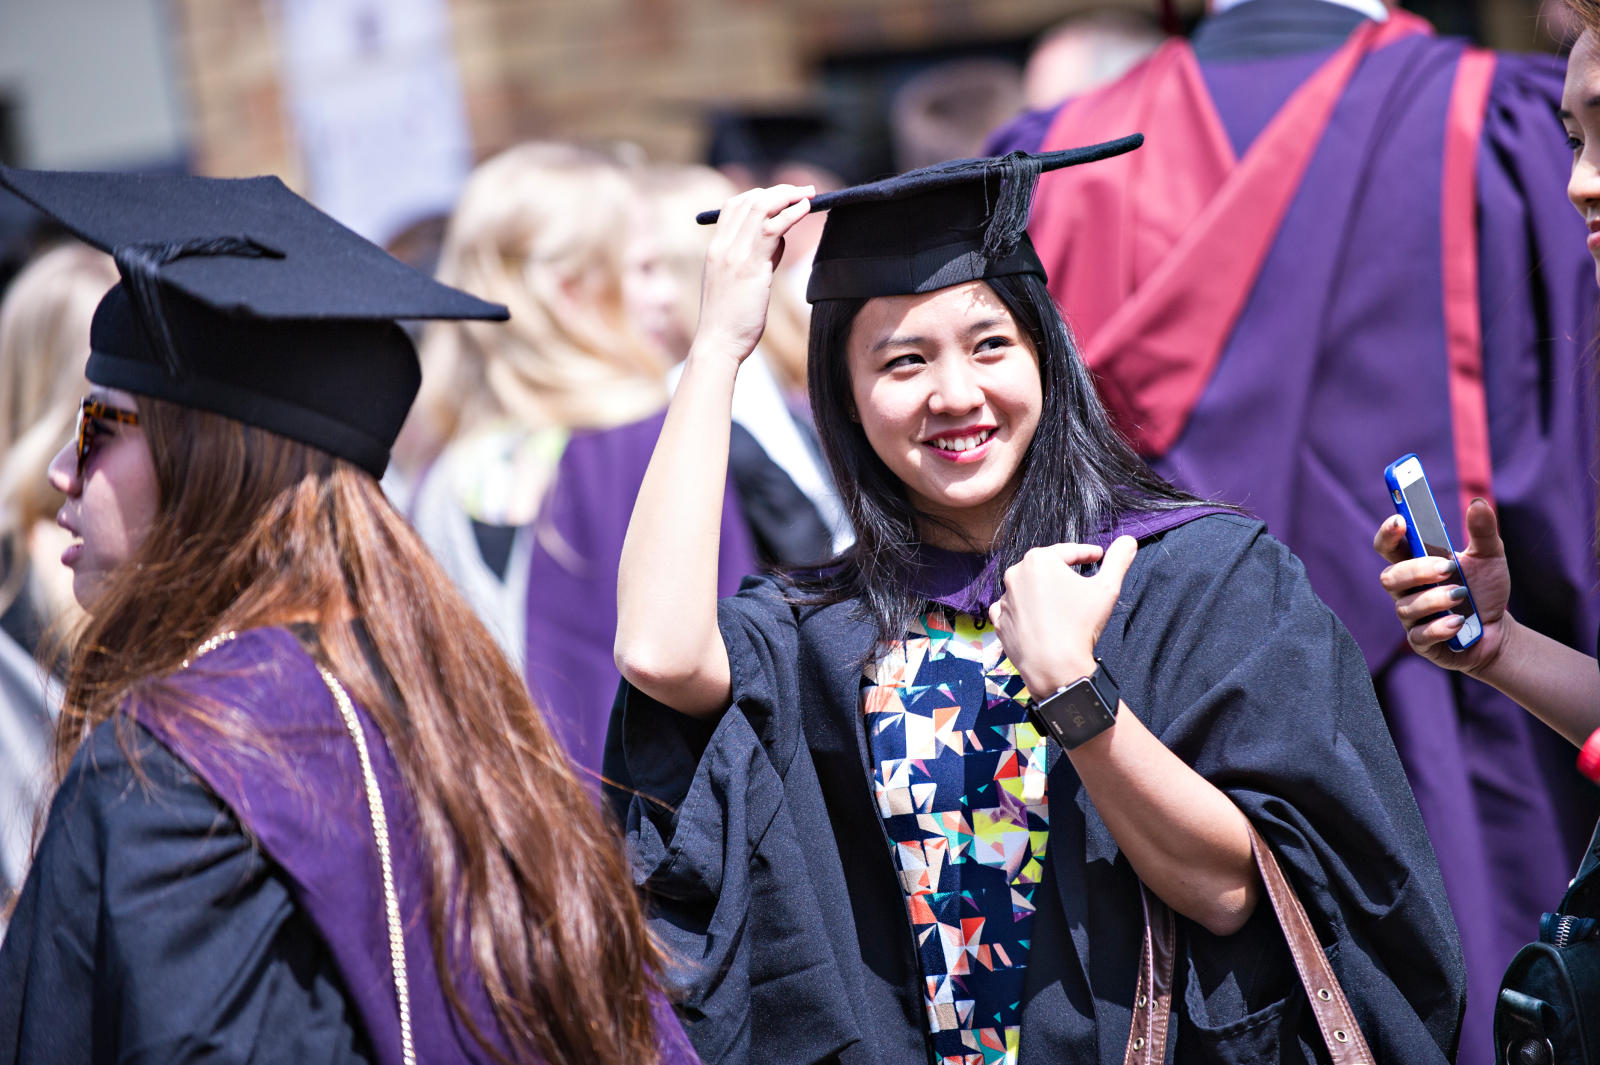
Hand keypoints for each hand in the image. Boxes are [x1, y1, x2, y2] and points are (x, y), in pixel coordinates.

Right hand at [692, 185, 813, 366]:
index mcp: (715, 249)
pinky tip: (805, 209)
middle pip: (748, 200)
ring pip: (760, 208)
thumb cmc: (730, 320)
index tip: (783, 198)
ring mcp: (734, 255)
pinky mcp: (750, 267)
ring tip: (809, 196)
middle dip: (779, 191)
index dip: (760, 195)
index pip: (733, 206)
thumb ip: (755, 258)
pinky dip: (790, 214)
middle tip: (804, 192)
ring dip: (788, 196)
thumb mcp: (738, 283)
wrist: (718, 344)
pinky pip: (772, 229)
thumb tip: (778, 241)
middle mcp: (722, 247)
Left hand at [988, 536, 1137, 696]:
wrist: (1055, 667)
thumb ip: (1118, 560)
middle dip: (1063, 572)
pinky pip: (1013, 609)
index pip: (1068, 551)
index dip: (1086, 553)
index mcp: (1039, 560)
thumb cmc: (1080, 625)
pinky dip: (1025, 610)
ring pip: (1028, 588)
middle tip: (1080, 580)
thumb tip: (1129, 540)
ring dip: (1043, 592)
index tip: (1098, 556)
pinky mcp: (999, 621)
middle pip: (1045, 568)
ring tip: (1062, 604)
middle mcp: (1015, 574)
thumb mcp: (1107, 588)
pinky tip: (1038, 618)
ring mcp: (1004, 599)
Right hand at [1373, 497, 1511, 674]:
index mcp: (1415, 564)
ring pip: (1405, 606)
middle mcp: (1407, 590)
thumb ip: (1482, 531)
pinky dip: (1439, 626)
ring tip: (1462, 597)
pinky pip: (1420, 635)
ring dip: (1434, 599)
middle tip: (1448, 568)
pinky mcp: (1422, 642)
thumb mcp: (1489, 557)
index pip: (1388, 546)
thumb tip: (1478, 503)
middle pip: (1390, 577)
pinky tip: (1458, 621)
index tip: (1400, 521)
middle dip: (1417, 571)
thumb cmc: (1484, 590)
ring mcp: (1411, 617)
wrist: (1498, 630)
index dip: (1388, 534)